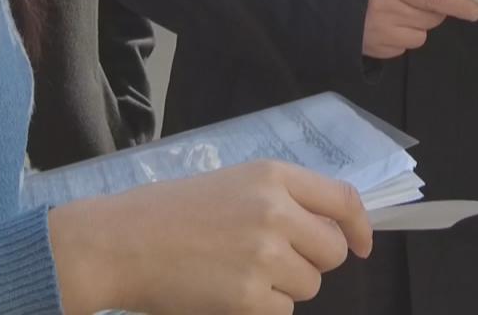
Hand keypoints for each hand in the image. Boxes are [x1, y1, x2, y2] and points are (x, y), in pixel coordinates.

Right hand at [51, 159, 373, 314]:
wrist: (117, 242)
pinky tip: (226, 292)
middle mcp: (276, 211)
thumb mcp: (230, 184)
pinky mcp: (249, 297)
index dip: (359, 226)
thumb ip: (280, 199)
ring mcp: (264, 256)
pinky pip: (282, 311)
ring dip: (283, 287)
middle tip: (275, 261)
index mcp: (272, 176)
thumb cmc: (167, 212)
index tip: (361, 245)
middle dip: (313, 261)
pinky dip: (261, 308)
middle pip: (332, 250)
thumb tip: (328, 229)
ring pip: (309, 285)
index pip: (343, 199)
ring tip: (238, 272)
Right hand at [362, 0, 477, 58]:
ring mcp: (378, 34)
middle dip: (433, 11)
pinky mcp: (371, 50)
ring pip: (419, 37)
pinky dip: (400, 38)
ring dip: (416, 26)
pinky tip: (386, 26)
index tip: (474, 11)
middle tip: (420, 2)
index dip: (456, 5)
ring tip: (398, 14)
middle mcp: (386, 11)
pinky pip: (401, 49)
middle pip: (430, 19)